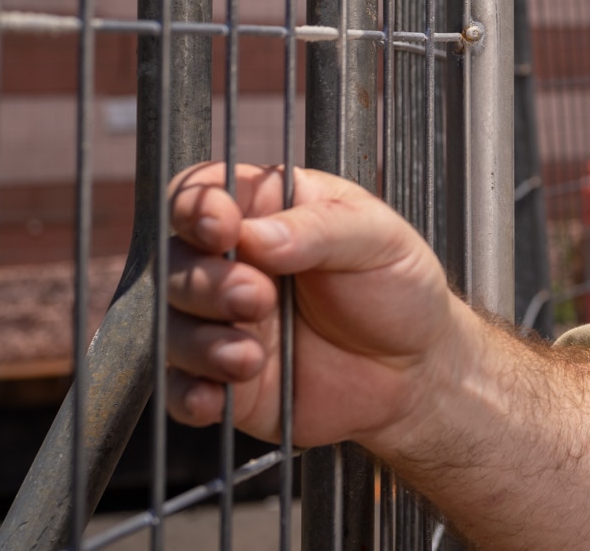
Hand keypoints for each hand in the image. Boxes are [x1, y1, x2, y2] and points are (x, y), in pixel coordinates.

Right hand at [165, 162, 468, 451]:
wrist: (418, 368)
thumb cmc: (399, 286)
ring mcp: (223, 323)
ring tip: (251, 356)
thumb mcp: (379, 238)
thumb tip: (253, 236)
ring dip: (199, 342)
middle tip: (257, 297)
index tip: (220, 228)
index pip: (202, 193)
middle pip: (176, 261)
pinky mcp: (221, 380)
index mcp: (268, 211)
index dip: (196, 206)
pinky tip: (215, 396)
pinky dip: (187, 394)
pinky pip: (177, 391)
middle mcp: (234, 263)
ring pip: (171, 326)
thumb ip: (319, 228)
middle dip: (204, 282)